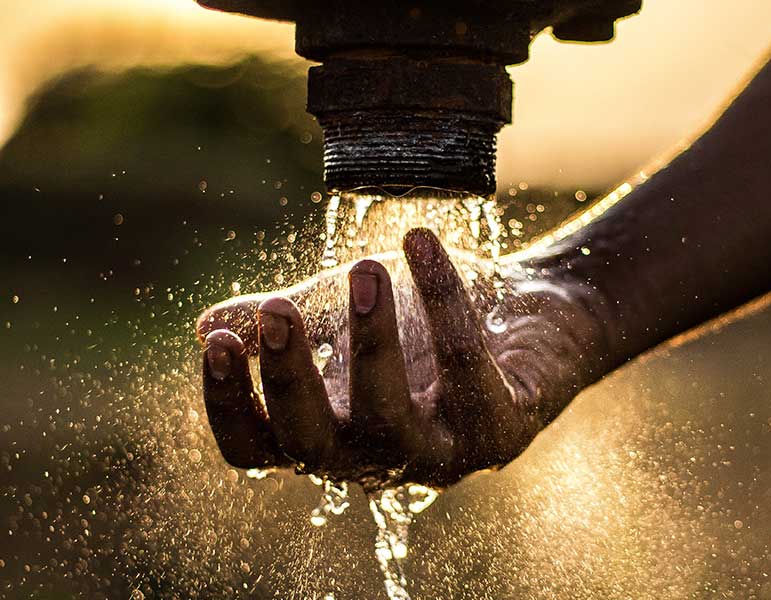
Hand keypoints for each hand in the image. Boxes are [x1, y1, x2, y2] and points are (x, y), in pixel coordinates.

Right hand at [197, 228, 606, 488]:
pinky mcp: (500, 430)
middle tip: (279, 307)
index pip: (259, 449)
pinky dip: (443, 302)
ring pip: (391, 421)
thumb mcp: (341, 314)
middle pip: (313, 448)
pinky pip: (465, 369)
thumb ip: (280, 324)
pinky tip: (421, 241)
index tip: (220, 340)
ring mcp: (441, 453)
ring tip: (365, 269)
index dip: (230, 406)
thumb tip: (203, 326)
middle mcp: (378, 457)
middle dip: (291, 379)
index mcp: (331, 431)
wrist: (525, 311)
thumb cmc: (423, 320)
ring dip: (372, 342)